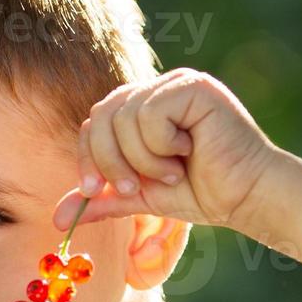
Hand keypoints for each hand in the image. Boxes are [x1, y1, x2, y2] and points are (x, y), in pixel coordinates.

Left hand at [51, 68, 280, 230]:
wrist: (246, 198)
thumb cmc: (200, 193)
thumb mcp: (140, 196)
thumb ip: (102, 198)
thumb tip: (56, 218)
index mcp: (141, 107)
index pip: (93, 122)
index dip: (87, 158)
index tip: (95, 191)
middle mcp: (157, 88)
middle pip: (101, 115)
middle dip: (109, 160)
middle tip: (135, 187)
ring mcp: (176, 83)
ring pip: (125, 116)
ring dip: (143, 158)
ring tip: (173, 172)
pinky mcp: (194, 86)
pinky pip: (151, 113)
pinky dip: (162, 145)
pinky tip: (189, 152)